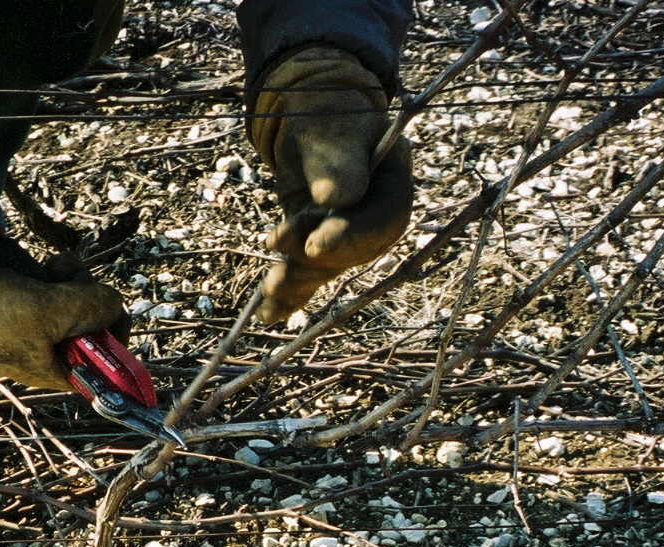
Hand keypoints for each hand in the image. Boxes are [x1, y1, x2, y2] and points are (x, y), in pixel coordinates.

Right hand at [0, 245, 125, 389]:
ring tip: (58, 266)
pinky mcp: (12, 309)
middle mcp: (38, 357)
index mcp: (49, 372)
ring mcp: (24, 333)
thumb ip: (93, 309)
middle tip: (78, 280)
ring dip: (70, 281)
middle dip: (87, 299)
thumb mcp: (53, 310)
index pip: (98, 367)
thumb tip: (115, 306)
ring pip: (66, 307)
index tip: (113, 312)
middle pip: (84, 331)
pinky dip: (51, 277)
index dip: (112, 340)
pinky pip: (44, 295)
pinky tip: (47, 265)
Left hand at [248, 46, 412, 323]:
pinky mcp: (325, 245)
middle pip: (358, 249)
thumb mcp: (332, 128)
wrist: (311, 119)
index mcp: (394, 180)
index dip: (351, 235)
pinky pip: (312, 273)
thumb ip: (338, 162)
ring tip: (270, 288)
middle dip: (317, 260)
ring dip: (300, 278)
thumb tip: (336, 198)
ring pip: (331, 265)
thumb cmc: (326, 115)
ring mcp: (352, 233)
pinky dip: (291, 295)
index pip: (383, 216)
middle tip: (280, 265)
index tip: (314, 245)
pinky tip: (269, 314)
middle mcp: (378, 213)